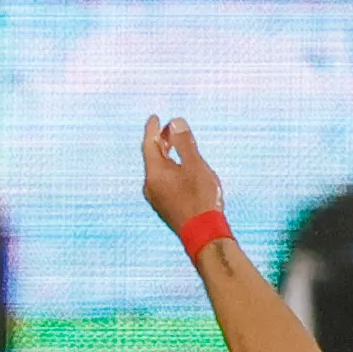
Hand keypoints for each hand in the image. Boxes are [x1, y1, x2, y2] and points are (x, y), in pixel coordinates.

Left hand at [141, 114, 224, 236]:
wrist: (203, 234)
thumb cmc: (201, 198)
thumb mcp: (196, 166)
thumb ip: (184, 143)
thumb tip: (175, 122)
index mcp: (155, 173)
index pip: (150, 144)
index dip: (152, 129)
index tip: (154, 117)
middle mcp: (150, 186)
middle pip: (152, 157)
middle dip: (161, 141)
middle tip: (171, 129)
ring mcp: (156, 198)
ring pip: (157, 170)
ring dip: (166, 156)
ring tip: (177, 147)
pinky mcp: (164, 207)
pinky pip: (162, 181)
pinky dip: (169, 170)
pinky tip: (181, 171)